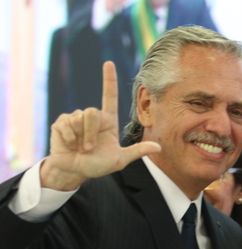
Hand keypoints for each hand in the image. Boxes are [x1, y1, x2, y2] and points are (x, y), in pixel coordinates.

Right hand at [42, 61, 160, 190]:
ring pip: (79, 118)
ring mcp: (75, 118)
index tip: (108, 63)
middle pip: (92, 112)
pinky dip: (69, 138)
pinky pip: (66, 125)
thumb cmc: (97, 165)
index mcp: (108, 121)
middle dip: (91, 133)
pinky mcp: (61, 123)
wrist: (75, 171)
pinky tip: (69, 145)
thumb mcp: (120, 160)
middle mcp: (92, 117)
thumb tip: (159, 147)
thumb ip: (137, 152)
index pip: (110, 97)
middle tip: (90, 148)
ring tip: (80, 148)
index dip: (109, 80)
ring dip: (81, 138)